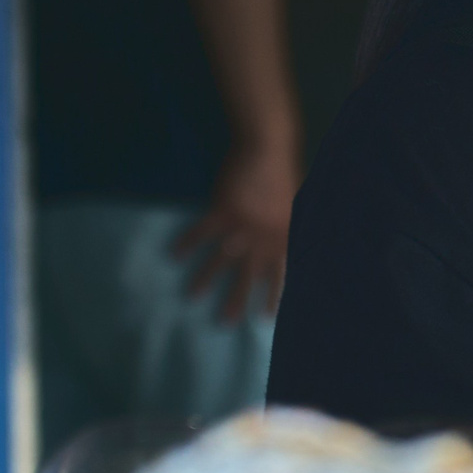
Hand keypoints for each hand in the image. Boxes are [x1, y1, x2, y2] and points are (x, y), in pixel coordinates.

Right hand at [175, 138, 300, 323]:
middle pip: (249, 276)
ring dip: (206, 279)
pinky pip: (202, 232)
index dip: (273, 296)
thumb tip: (296, 249)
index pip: (280, 274)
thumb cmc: (284, 175)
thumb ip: (294, 229)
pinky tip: (173, 254)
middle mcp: (264, 238)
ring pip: (221, 260)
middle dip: (236, 300)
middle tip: (224, 323)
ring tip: (191, 296)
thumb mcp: (299, 206)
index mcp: (285, 237)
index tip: (266, 319)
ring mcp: (242, 226)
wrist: (268, 149)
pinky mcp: (223, 211)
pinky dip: (187, 242)